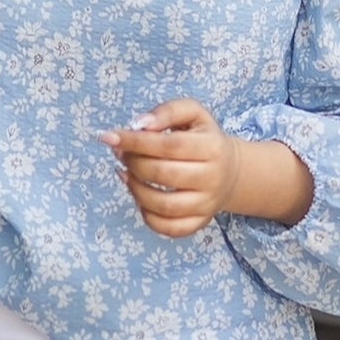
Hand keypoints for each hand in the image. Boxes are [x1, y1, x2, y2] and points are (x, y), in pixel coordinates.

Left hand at [100, 99, 242, 238]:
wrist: (230, 171)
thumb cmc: (203, 138)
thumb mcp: (193, 114)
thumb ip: (168, 112)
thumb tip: (139, 124)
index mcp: (212, 147)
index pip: (168, 145)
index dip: (135, 141)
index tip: (109, 137)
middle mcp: (212, 178)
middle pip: (162, 173)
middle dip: (133, 162)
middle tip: (121, 154)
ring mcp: (206, 204)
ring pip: (163, 205)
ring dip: (135, 189)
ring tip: (127, 173)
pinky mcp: (200, 222)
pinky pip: (169, 228)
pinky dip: (147, 215)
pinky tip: (139, 197)